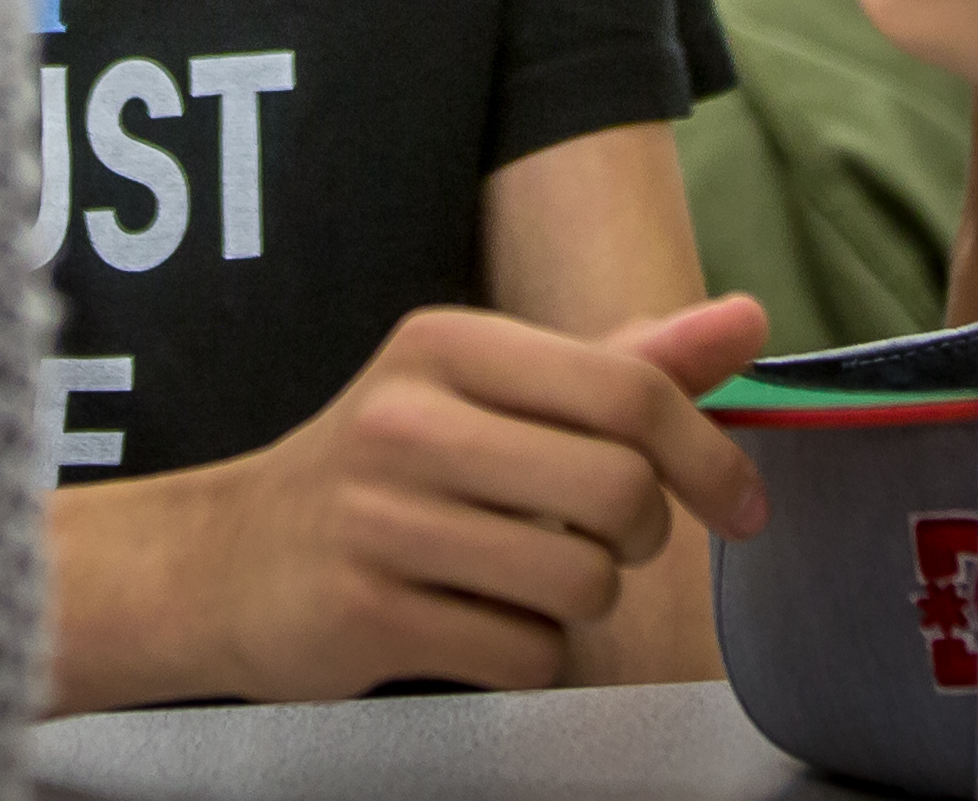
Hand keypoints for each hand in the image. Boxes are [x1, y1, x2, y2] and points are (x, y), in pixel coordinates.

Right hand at [77, 296, 770, 705]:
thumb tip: (748, 321)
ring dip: (574, 600)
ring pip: (582, 583)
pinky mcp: (368, 611)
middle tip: (593, 537)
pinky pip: (527, 655)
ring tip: (512, 576)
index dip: (709, 457)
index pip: (628, 392)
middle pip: (621, 494)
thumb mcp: (486, 392)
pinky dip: (524, 655)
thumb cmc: (385, 471)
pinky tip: (468, 622)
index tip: (741, 505)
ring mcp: (381, 517)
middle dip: (638, 537)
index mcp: (446, 344)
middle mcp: (407, 418)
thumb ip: (621, 363)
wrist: (228, 560)